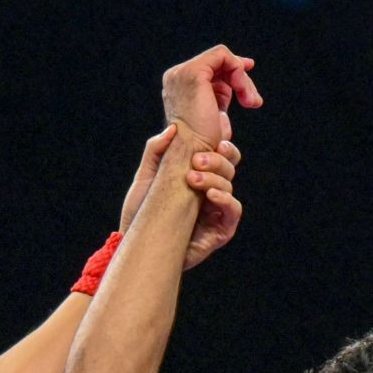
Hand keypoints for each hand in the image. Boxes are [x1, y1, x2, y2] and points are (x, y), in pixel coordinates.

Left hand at [120, 122, 242, 269]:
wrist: (138, 244)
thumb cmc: (141, 214)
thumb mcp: (146, 176)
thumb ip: (157, 150)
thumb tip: (173, 129)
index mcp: (198, 176)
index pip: (220, 154)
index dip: (222, 143)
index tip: (214, 136)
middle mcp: (211, 191)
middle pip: (229, 165)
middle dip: (216, 158)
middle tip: (196, 160)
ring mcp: (217, 211)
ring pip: (230, 184)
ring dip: (215, 177)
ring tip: (192, 179)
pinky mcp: (221, 230)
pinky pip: (234, 210)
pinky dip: (226, 199)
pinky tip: (211, 194)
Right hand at [162, 44, 261, 150]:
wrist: (194, 156)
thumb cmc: (205, 145)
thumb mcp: (214, 116)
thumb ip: (220, 96)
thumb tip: (236, 86)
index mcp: (179, 85)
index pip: (210, 69)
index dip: (233, 72)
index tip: (249, 85)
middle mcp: (177, 75)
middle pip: (217, 62)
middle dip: (241, 79)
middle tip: (254, 101)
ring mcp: (182, 73)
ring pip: (222, 58)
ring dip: (243, 80)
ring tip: (251, 102)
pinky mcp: (194, 73)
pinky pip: (223, 57)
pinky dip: (239, 73)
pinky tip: (245, 94)